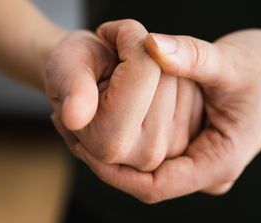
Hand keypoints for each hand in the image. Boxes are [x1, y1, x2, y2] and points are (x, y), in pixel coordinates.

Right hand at [46, 20, 202, 171]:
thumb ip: (73, 88)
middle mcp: (142, 155)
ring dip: (160, 71)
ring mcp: (167, 150)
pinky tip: (148, 93)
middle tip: (116, 69)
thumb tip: (75, 117)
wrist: (88, 82)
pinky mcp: (184, 143)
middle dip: (145, 60)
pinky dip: (175, 81)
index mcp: (108, 142)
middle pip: (168, 78)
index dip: (129, 42)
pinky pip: (194, 92)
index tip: (108, 45)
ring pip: (184, 84)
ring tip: (128, 82)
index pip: (145, 69)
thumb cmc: (75, 69)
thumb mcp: (66, 65)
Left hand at [69, 28, 260, 202]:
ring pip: (148, 165)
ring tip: (83, 121)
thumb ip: (189, 56)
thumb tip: (148, 45)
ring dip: (115, 147)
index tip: (80, 144)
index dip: (112, 171)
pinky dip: (132, 135)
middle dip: (106, 158)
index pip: (153, 187)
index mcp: (217, 163)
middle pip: (145, 178)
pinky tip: (112, 113)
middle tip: (71, 129)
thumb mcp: (230, 62)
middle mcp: (207, 169)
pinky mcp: (198, 145)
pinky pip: (157, 149)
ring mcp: (202, 159)